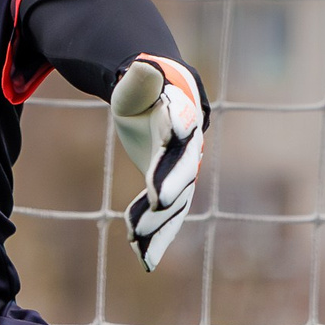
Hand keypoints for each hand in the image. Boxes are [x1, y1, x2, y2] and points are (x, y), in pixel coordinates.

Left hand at [109, 55, 204, 271]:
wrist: (158, 94)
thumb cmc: (141, 84)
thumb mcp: (134, 80)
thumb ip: (140, 79)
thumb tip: (144, 66)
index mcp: (182, 115)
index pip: (180, 138)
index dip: (172, 162)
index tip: (159, 186)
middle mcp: (189, 145)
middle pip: (183, 173)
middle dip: (170, 194)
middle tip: (156, 211)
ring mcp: (184, 167)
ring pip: (177, 199)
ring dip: (160, 224)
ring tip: (140, 248)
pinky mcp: (173, 184)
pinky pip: (169, 211)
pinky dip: (158, 234)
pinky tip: (145, 258)